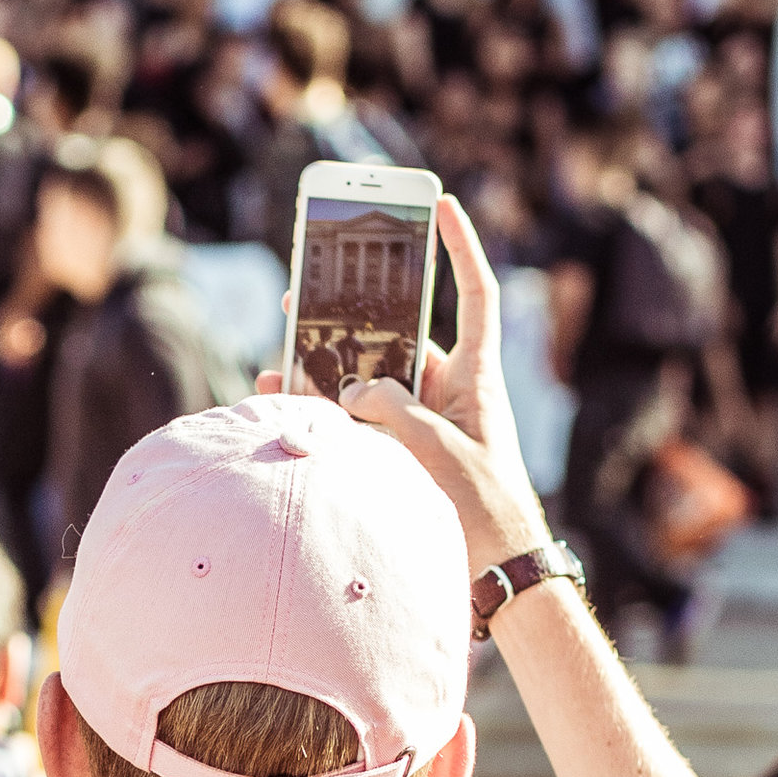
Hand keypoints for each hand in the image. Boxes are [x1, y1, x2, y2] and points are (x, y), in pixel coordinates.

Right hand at [258, 198, 544, 574]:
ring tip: (281, 349)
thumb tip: (355, 389)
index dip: (459, 247)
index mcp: (476, 374)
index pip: (473, 294)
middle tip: (305, 291)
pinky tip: (286, 403)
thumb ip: (395, 409)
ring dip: (326, 368)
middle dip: (352, 315)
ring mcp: (421, 421)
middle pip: (397, 336)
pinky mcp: (399, 453)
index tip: (439, 204)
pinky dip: (324, 413)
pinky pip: (356, 422)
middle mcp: (447, 391)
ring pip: (368, 380)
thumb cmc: (485, 508)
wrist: (496, 572)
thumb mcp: (440, 450)